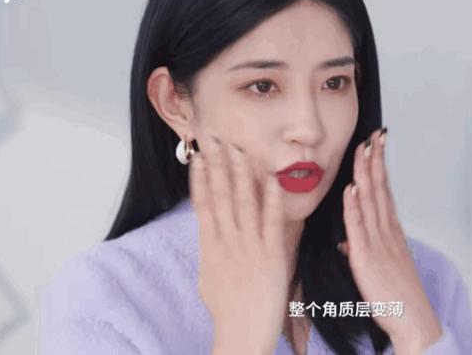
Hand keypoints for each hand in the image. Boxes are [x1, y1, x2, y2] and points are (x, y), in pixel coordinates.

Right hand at [189, 135, 288, 354]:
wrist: (242, 332)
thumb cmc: (228, 310)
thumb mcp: (210, 277)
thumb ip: (212, 252)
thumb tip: (210, 236)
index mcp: (211, 246)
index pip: (202, 203)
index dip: (200, 178)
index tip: (199, 156)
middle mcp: (227, 241)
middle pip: (220, 195)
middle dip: (217, 165)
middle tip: (215, 139)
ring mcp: (248, 246)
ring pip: (243, 201)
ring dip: (241, 173)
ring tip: (238, 149)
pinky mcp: (271, 254)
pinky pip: (272, 220)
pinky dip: (272, 198)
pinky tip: (272, 178)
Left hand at [338, 127, 442, 353]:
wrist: (413, 320)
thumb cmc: (398, 298)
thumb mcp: (378, 270)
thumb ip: (361, 251)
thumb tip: (345, 243)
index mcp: (390, 233)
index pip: (384, 191)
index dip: (379, 167)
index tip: (376, 145)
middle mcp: (386, 232)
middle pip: (380, 188)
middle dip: (375, 160)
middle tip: (374, 135)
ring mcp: (378, 243)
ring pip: (370, 200)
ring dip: (365, 173)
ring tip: (363, 149)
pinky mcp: (367, 258)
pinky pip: (359, 227)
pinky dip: (355, 206)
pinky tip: (352, 188)